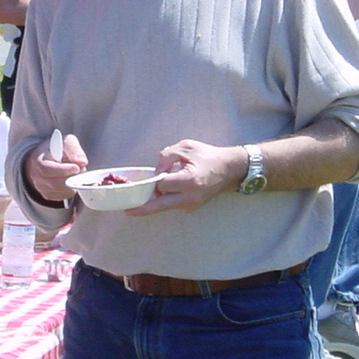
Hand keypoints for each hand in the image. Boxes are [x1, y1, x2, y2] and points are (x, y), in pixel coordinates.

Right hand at [24, 131, 87, 201]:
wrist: (47, 157)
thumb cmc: (57, 148)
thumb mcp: (65, 141)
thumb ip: (74, 149)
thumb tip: (82, 162)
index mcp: (37, 160)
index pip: (46, 169)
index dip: (62, 170)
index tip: (76, 168)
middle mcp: (36, 176)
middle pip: (54, 183)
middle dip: (71, 178)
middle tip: (82, 170)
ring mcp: (41, 187)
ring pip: (61, 191)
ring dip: (73, 183)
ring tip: (78, 172)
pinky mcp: (48, 195)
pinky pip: (63, 196)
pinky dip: (72, 189)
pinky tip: (73, 179)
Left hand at [127, 139, 243, 215]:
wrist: (229, 170)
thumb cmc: (207, 156)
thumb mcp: (186, 147)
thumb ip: (167, 156)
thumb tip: (155, 172)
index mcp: (190, 181)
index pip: (162, 185)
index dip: (155, 178)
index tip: (153, 175)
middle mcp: (191, 197)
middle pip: (160, 206)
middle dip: (143, 208)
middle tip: (128, 211)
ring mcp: (192, 205)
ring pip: (165, 206)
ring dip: (155, 201)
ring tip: (143, 197)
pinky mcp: (192, 207)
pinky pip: (173, 205)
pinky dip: (165, 199)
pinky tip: (162, 192)